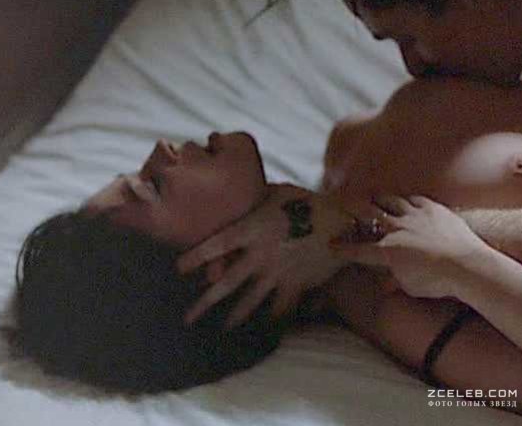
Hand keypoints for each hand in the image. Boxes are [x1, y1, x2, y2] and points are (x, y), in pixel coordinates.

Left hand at [177, 184, 343, 327]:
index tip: (178, 269)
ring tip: (221, 329)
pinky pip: (280, 306)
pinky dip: (273, 317)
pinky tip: (264, 326)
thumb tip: (239, 193)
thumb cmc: (307, 202)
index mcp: (251, 230)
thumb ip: (254, 198)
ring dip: (234, 316)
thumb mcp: (277, 193)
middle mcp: (259, 255)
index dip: (195, 257)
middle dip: (205, 303)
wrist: (343, 222)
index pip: (215, 245)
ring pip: (250, 300)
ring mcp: (277, 273)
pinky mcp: (296, 284)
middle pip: (226, 283)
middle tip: (187, 318)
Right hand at [329, 195, 486, 298]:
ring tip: (374, 197)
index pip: (358, 250)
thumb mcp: (410, 286)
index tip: (330, 245)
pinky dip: (407, 200)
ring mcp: (415, 215)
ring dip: (380, 199)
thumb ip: (395, 280)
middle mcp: (396, 228)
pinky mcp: (433, 209)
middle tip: (344, 201)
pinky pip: (415, 199)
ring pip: (391, 201)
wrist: (467, 265)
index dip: (342, 248)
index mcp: (387, 250)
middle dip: (353, 207)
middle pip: (368, 213)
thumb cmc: (437, 281)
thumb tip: (386, 283)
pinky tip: (406, 200)